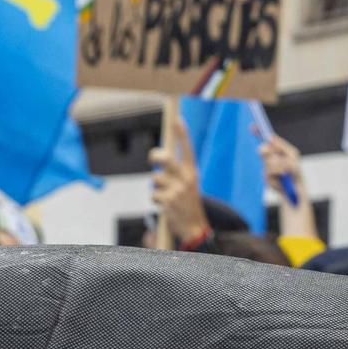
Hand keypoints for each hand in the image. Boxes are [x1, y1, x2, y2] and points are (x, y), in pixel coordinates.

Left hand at [148, 119, 208, 246]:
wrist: (194, 227)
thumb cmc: (188, 203)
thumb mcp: (188, 185)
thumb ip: (176, 171)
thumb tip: (159, 157)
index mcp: (192, 173)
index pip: (188, 150)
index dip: (182, 135)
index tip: (177, 120)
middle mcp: (186, 179)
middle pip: (166, 159)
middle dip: (156, 156)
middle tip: (153, 159)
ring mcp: (177, 190)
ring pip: (155, 180)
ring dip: (157, 188)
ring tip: (167, 197)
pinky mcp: (168, 201)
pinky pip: (154, 195)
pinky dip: (156, 201)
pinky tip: (166, 206)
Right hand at [259, 132, 302, 192]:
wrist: (295, 191)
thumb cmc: (296, 173)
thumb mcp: (292, 157)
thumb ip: (281, 147)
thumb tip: (269, 139)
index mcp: (278, 150)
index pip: (267, 139)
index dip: (259, 132)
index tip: (253, 127)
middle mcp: (271, 157)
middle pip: (263, 149)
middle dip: (270, 153)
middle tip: (277, 157)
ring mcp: (267, 167)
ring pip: (267, 162)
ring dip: (278, 167)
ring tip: (285, 173)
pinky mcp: (266, 178)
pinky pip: (268, 173)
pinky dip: (276, 175)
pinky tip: (281, 180)